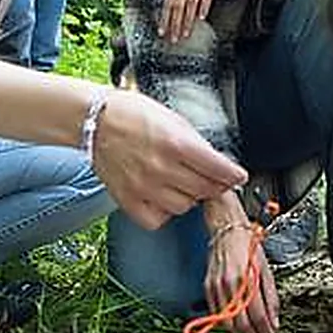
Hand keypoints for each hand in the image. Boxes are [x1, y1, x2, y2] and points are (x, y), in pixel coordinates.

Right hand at [88, 88, 246, 229]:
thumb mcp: (173, 119)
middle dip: (215, 186)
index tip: (238, 177)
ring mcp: (144, 186)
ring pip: (184, 207)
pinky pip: (157, 219)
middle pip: (205, 190)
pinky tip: (164, 197)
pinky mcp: (128, 199)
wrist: (94, 119)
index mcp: (176, 143)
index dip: (233, 175)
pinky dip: (165, 212)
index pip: (218, 169)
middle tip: (214, 180)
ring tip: (183, 184)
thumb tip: (215, 163)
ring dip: (190, 198)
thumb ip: (195, 143)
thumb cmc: (131, 113)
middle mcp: (161, 168)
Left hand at [158, 0, 246, 42]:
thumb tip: (182, 7)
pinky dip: (203, 5)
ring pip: (190, 1)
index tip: (162, 33)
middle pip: (177, 3)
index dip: (164, 18)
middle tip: (174, 39)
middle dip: (174, 23)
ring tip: (186, 33)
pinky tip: (202, 17)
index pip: (169, 1)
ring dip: (187, 19)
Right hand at [205, 219, 278, 332]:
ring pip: (228, 323)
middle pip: (242, 325)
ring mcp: (217, 287)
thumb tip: (274, 321)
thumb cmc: (248, 246)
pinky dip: (229, 325)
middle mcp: (230, 285)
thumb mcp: (266, 270)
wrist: (227, 231)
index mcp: (248, 280)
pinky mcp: (208, 287)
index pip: (258, 317)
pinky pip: (218, 314)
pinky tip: (238, 327)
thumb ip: (271, 298)